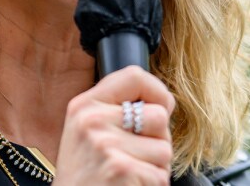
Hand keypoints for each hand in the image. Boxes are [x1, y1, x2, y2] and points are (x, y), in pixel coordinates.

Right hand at [54, 66, 174, 185]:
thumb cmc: (85, 175)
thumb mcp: (86, 131)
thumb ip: (115, 110)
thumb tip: (164, 102)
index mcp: (84, 105)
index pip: (134, 75)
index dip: (157, 91)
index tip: (161, 106)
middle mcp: (92, 121)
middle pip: (158, 115)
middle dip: (157, 139)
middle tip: (133, 155)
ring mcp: (106, 146)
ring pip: (165, 148)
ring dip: (156, 166)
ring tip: (129, 174)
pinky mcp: (122, 170)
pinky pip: (161, 174)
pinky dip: (152, 185)